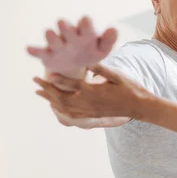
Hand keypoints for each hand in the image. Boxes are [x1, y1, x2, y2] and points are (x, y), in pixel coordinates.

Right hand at [27, 16, 117, 73]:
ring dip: (52, 37)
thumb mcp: (101, 50)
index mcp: (84, 34)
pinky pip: (40, 52)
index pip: (86, 27)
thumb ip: (108, 41)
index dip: (85, 24)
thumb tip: (114, 29)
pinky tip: (29, 49)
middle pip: (67, 29)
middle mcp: (69, 36)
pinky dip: (34, 50)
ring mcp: (58, 45)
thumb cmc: (90, 53)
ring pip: (53, 39)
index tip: (85, 20)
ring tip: (50, 34)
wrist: (74, 65)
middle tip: (64, 24)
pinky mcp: (47, 55)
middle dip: (66, 27)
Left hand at [33, 64, 151, 119]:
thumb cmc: (130, 88)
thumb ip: (100, 69)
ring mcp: (91, 110)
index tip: (46, 73)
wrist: (140, 106)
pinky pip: (73, 115)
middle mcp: (91, 103)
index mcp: (96, 91)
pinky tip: (55, 106)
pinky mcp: (94, 115)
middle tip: (36, 81)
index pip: (72, 85)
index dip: (58, 80)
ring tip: (40, 92)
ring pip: (66, 108)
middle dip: (48, 90)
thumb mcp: (116, 75)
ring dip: (51, 100)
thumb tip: (85, 62)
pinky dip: (61, 110)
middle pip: (64, 98)